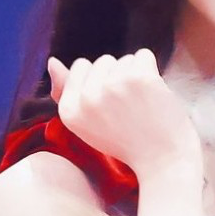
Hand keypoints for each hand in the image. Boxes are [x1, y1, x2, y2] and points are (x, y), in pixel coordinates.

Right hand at [46, 49, 201, 178]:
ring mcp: (112, 86)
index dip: (99, 81)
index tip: (111, 106)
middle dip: (116, 77)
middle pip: (102, 61)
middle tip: (127, 109)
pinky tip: (153, 94)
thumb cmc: (126, 143)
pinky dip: (152, 71)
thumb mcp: (87, 124)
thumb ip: (67, 93)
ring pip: (124, 59)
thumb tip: (52, 62)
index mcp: (69, 111)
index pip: (79, 67)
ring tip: (141, 105)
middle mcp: (86, 98)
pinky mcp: (139, 78)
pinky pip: (144, 55)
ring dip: (135, 75)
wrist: (162, 160)